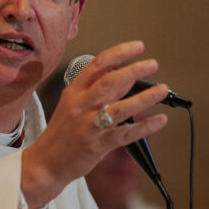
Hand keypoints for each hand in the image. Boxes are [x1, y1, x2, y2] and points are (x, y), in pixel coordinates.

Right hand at [21, 41, 168, 208]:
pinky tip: (160, 120)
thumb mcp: (73, 104)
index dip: (119, 53)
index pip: (97, 65)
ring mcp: (89, 126)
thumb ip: (97, 90)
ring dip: (144, 98)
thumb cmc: (62, 131)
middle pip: (109, 82)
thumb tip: (125, 77)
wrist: (46, 162)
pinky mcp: (98, 145)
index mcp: (74, 91)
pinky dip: (145, 127)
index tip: (138, 47)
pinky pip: (126, 134)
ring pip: (120, 108)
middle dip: (133, 70)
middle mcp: (81, 105)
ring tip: (162, 89)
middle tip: (152, 63)